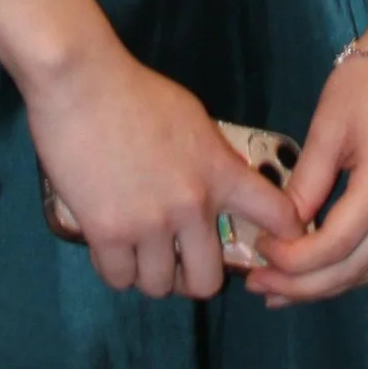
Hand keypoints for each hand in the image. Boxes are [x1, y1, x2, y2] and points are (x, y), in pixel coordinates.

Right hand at [26, 44, 301, 298]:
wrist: (81, 82)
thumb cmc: (134, 90)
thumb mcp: (192, 119)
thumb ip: (210, 161)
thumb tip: (215, 191)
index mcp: (219, 172)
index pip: (277, 216)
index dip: (286, 239)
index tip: (275, 247)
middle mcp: (192, 206)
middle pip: (208, 283)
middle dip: (193, 277)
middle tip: (179, 261)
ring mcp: (149, 224)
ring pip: (159, 286)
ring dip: (150, 274)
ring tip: (138, 251)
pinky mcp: (108, 234)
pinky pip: (119, 279)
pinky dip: (117, 269)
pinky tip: (111, 246)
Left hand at [251, 29, 367, 307]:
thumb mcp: (330, 124)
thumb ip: (308, 180)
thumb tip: (281, 226)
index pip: (334, 246)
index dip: (293, 260)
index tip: (259, 251)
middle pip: (355, 269)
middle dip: (304, 286)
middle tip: (261, 287)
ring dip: (329, 285)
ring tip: (285, 289)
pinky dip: (354, 268)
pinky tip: (325, 269)